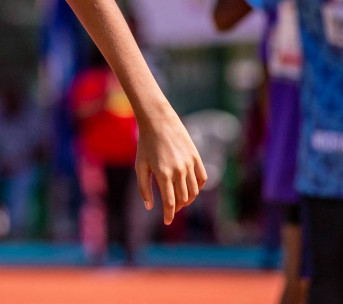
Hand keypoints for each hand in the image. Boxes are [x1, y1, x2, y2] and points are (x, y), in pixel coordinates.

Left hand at [135, 109, 207, 224]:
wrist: (158, 120)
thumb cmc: (146, 144)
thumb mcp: (140, 166)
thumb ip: (144, 188)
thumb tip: (149, 207)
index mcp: (163, 174)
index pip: (169, 203)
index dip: (168, 215)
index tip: (166, 222)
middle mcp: (179, 170)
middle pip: (182, 198)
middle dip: (176, 208)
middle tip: (171, 210)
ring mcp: (189, 164)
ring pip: (194, 191)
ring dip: (188, 200)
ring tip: (180, 202)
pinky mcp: (196, 157)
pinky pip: (202, 178)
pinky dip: (198, 187)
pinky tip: (191, 190)